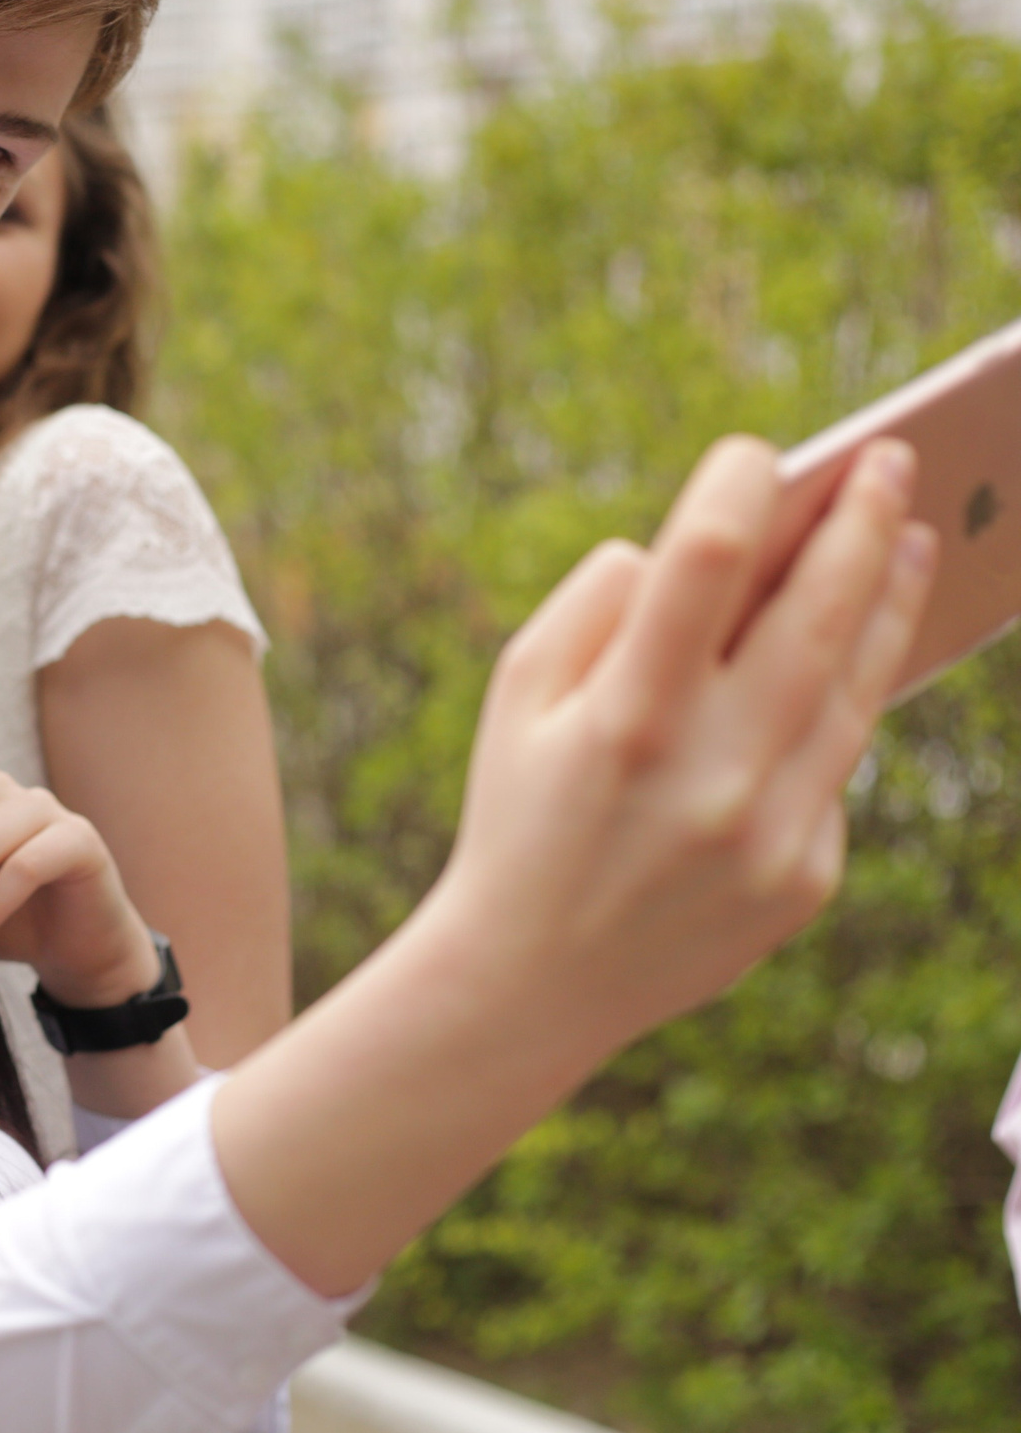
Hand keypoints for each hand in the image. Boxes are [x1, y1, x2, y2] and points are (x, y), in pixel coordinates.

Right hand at [438, 436, 934, 1045]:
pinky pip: (836, 767)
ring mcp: (769, 832)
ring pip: (856, 687)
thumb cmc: (520, 810)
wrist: (532, 980)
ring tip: (915, 538)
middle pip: (815, 615)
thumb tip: (695, 545)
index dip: (741, 487)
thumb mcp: (517, 697)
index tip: (760, 452)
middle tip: (894, 462)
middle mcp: (708, 773)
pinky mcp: (805, 878)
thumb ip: (598, 607)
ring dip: (890, 601)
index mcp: (623, 716)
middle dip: (859, 524)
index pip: (706, 560)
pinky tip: (850, 658)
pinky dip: (839, 704)